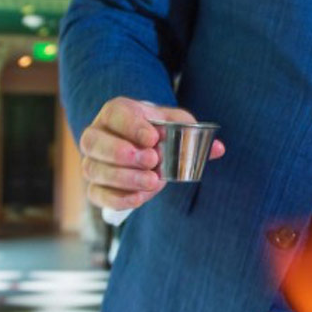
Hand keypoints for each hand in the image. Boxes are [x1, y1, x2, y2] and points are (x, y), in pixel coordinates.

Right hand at [79, 96, 225, 209]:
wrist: (145, 149)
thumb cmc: (159, 134)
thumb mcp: (176, 126)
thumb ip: (194, 133)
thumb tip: (218, 148)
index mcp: (116, 113)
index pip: (115, 114)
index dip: (131, 126)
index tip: (153, 137)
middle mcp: (97, 135)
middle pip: (93, 142)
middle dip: (122, 152)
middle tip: (152, 160)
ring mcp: (93, 162)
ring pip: (94, 169)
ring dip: (124, 177)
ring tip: (153, 181)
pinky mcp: (96, 186)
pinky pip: (96, 194)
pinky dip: (118, 198)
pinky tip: (140, 198)